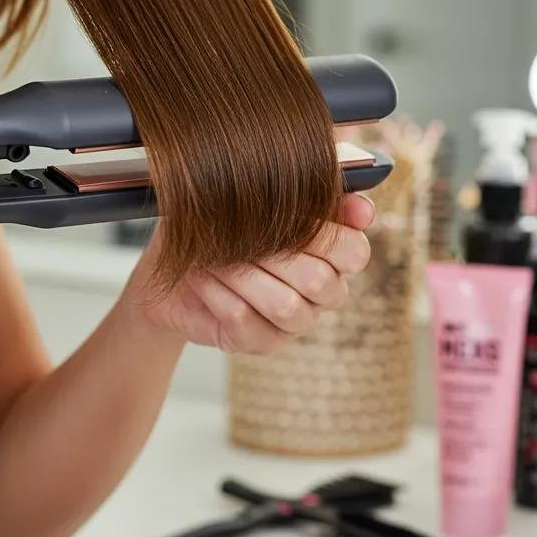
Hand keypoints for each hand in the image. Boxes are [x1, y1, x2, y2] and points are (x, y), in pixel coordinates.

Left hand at [121, 192, 375, 353]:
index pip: (355, 252)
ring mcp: (294, 322)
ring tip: (213, 255)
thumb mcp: (259, 196)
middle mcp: (323, 292)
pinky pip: (245, 320)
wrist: (174, 267)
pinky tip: (201, 276)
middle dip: (272, 252)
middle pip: (320, 281)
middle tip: (234, 231)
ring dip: (242, 273)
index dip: (330, 235)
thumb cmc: (221, 225)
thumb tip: (362, 208)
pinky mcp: (261, 343)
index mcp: (333, 253)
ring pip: (284, 305)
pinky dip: (217, 292)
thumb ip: (312, 193)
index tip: (297, 214)